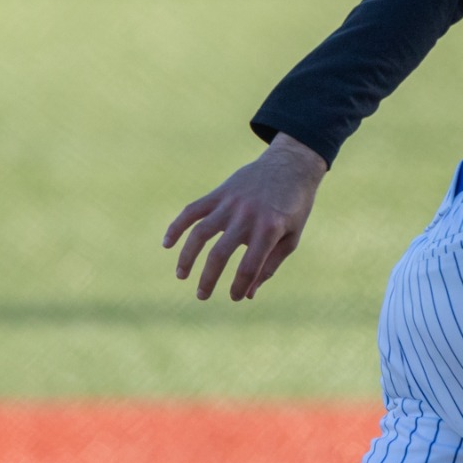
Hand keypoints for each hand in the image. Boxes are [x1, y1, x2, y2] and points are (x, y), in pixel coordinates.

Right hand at [163, 134, 327, 300]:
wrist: (291, 165)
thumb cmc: (295, 207)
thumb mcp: (291, 238)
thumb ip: (270, 265)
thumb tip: (248, 294)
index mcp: (269, 229)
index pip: (249, 266)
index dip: (239, 286)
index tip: (234, 297)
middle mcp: (247, 216)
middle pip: (219, 253)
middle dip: (208, 279)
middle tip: (202, 296)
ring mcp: (230, 202)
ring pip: (200, 233)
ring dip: (187, 257)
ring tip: (181, 275)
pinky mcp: (219, 192)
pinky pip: (192, 210)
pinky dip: (177, 226)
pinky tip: (167, 244)